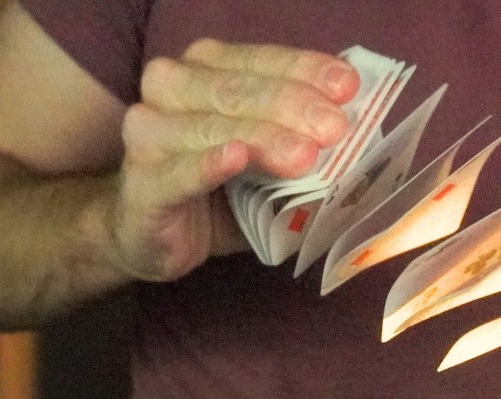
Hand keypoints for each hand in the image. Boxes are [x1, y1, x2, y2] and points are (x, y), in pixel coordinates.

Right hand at [107, 39, 358, 279]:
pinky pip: (176, 172)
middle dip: (292, 106)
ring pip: (211, 126)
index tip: (347, 87)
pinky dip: (206, 164)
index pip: (260, 61)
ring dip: (263, 137)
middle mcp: (170, 88)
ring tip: (305, 156)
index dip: (305, 70)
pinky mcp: (141, 184)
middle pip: (236, 90)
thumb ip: (302, 139)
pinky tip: (235, 159)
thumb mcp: (267, 159)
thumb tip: (359, 133)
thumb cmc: (217, 190)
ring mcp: (148, 134)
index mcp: (205, 70)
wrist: (152, 236)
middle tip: (335, 129)